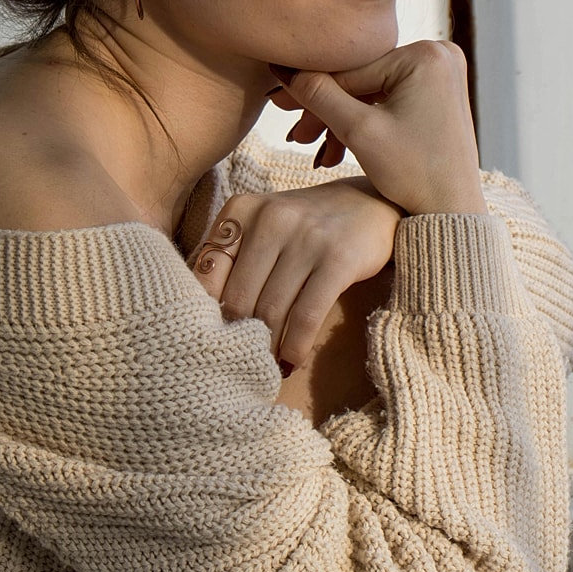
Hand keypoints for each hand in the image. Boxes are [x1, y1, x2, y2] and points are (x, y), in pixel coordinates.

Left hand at [193, 178, 401, 370]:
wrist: (372, 206)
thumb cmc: (306, 227)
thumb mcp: (264, 227)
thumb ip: (232, 259)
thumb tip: (200, 318)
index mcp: (242, 209)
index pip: (207, 274)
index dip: (207, 314)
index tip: (214, 337)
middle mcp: (271, 218)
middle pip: (240, 298)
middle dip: (239, 337)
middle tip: (241, 360)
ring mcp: (307, 237)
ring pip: (272, 311)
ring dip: (268, 348)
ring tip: (266, 365)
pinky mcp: (339, 259)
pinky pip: (307, 315)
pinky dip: (296, 345)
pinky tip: (292, 360)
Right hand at [270, 41, 486, 216]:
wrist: (452, 210)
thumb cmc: (414, 173)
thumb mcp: (359, 131)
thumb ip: (319, 95)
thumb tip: (283, 70)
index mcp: (426, 54)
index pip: (351, 69)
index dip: (311, 90)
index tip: (276, 102)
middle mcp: (439, 53)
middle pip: (361, 78)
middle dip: (327, 110)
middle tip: (297, 134)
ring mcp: (441, 71)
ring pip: (371, 90)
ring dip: (343, 119)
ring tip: (319, 153)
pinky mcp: (438, 90)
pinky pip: (389, 97)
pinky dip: (366, 120)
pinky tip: (341, 147)